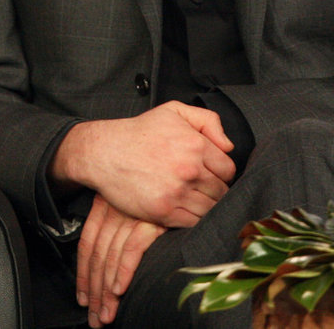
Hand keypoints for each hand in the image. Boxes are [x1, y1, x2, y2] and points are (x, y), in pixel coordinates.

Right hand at [52, 101, 235, 226]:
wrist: (105, 152)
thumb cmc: (139, 132)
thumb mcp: (173, 111)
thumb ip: (208, 120)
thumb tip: (228, 146)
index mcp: (196, 145)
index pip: (228, 169)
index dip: (221, 173)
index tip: (211, 174)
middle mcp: (190, 169)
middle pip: (221, 191)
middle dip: (215, 190)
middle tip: (202, 188)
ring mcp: (177, 192)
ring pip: (210, 209)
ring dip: (205, 205)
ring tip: (192, 198)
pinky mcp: (164, 211)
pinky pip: (192, 222)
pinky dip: (192, 218)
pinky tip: (182, 208)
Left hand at [77, 194, 165, 326]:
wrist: (178, 169)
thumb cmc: (156, 189)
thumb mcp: (130, 202)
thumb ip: (118, 225)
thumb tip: (110, 263)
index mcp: (105, 205)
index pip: (87, 245)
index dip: (83, 275)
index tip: (83, 298)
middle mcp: (114, 209)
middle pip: (98, 257)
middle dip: (95, 292)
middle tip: (94, 317)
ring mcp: (132, 214)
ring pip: (111, 258)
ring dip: (107, 291)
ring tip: (107, 314)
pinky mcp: (151, 219)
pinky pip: (132, 250)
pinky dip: (124, 271)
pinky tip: (119, 289)